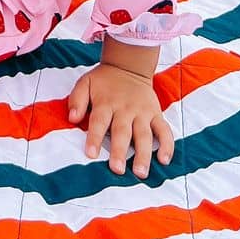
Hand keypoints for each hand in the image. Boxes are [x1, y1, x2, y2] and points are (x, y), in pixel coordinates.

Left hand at [67, 62, 173, 178]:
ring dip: (143, 154)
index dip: (94, 137)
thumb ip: (77, 99)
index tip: (91, 154)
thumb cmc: (104, 81)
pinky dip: (167, 145)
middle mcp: (125, 109)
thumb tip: (72, 117)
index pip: (99, 121)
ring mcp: (142, 112)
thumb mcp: (85, 83)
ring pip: (144, 135)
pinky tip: (164, 160)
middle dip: (120, 151)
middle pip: (122, 132)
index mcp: (106, 103)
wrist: (128, 65)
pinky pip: (164, 130)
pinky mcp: (156, 114)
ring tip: (141, 173)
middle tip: (117, 170)